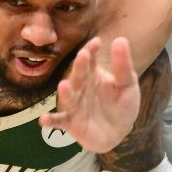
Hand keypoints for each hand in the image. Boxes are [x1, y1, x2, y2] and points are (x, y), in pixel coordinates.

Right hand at [39, 37, 140, 153]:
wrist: (119, 132)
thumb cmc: (122, 104)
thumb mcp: (128, 84)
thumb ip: (123, 65)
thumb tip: (121, 39)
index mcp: (93, 74)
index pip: (90, 59)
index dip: (91, 51)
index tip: (96, 42)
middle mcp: (80, 86)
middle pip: (78, 75)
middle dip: (79, 66)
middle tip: (82, 56)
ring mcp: (74, 104)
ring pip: (68, 96)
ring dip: (64, 92)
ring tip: (64, 85)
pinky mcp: (70, 123)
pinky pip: (59, 121)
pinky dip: (50, 121)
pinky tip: (44, 120)